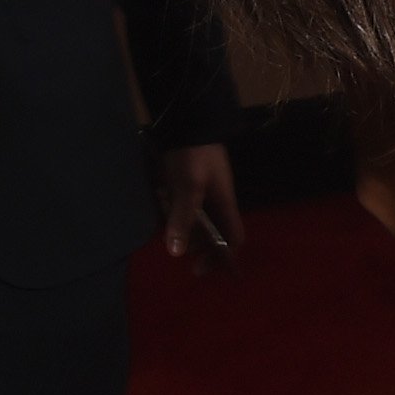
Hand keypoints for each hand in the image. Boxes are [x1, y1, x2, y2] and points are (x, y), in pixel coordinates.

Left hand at [160, 143, 243, 273]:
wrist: (188, 124)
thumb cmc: (194, 156)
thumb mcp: (189, 186)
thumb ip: (183, 217)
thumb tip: (176, 253)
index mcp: (225, 205)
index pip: (233, 238)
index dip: (224, 256)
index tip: (201, 269)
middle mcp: (216, 204)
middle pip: (214, 235)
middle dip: (198, 248)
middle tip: (179, 255)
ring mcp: (202, 196)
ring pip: (198, 224)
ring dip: (184, 232)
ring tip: (167, 231)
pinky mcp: (188, 189)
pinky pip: (184, 212)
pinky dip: (174, 218)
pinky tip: (162, 214)